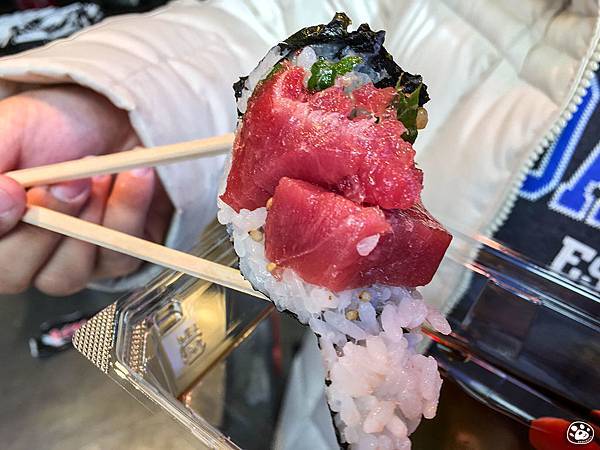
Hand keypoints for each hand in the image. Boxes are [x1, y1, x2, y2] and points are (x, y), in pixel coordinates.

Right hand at [0, 85, 172, 294]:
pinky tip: (134, 177)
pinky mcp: (115, 261)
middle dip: (44, 225)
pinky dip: (127, 211)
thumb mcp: (9, 128)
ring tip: (101, 173)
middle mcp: (21, 254)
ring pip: (66, 275)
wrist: (116, 118)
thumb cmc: (54, 125)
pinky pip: (117, 255)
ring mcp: (68, 263)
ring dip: (88, 219)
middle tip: (73, 180)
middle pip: (14, 275)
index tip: (15, 190)